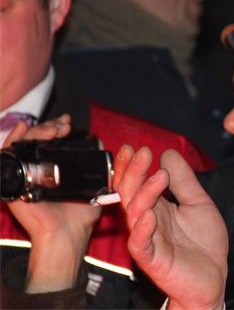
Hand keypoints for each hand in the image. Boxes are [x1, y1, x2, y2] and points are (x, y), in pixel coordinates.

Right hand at [1, 115, 101, 292]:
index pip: (51, 140)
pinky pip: (5, 156)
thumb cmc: (82, 214)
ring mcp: (22, 175)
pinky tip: (24, 128)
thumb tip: (101, 142)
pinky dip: (12, 139)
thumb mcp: (94, 183)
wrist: (68, 234)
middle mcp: (36, 169)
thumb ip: (98, 165)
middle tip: (63, 126)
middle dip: (50, 126)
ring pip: (22, 143)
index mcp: (54, 168)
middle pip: (37, 138)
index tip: (70, 123)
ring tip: (53, 130)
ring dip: (37, 131)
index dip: (58, 127)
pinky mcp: (11, 183)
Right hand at [115, 145, 227, 309]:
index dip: (132, 165)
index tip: (135, 147)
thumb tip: (168, 153)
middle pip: (130, 194)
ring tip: (158, 176)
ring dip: (143, 194)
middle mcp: (148, 221)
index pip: (136, 183)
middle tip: (142, 152)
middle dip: (133, 172)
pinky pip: (142, 244)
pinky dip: (144, 229)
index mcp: (156, 207)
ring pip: (135, 215)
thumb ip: (184, 180)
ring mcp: (149, 240)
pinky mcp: (154, 260)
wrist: (213, 278)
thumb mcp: (198, 203)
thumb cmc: (203, 244)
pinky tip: (150, 215)